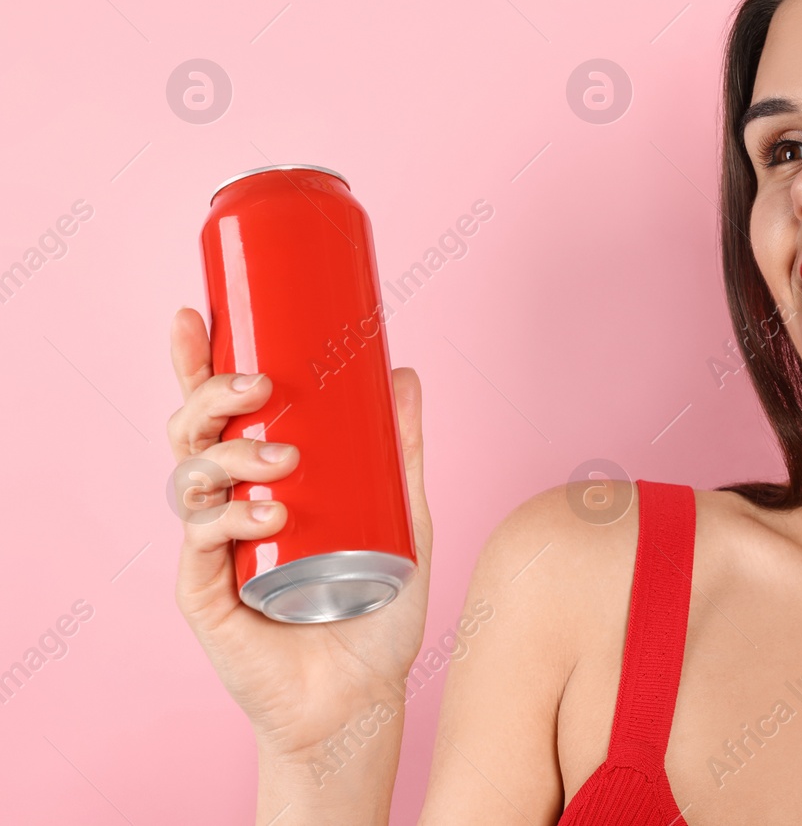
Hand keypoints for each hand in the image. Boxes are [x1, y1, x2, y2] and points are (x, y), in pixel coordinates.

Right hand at [168, 307, 433, 760]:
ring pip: (190, 476)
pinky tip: (265, 513)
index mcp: (260, 478)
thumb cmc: (375, 605)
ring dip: (230, 453)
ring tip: (282, 460)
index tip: (193, 315)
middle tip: (256, 385)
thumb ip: (402, 450)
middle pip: (192, 432)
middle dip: (211, 394)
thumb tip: (405, 373)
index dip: (195, 362)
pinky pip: (200, 538)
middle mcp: (228, 504)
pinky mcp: (203, 591)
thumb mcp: (403, 514)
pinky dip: (229, 516)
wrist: (364, 692)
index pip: (218, 411)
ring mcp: (212, 546)